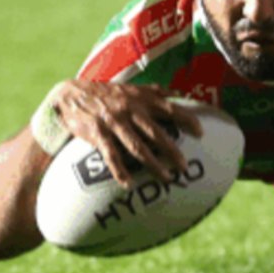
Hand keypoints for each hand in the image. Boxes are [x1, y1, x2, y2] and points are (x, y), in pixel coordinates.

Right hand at [51, 80, 202, 186]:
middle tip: (185, 166)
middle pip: (156, 133)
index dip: (187, 120)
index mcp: (142, 99)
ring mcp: (114, 123)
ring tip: (167, 178)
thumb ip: (156, 92)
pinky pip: (111, 155)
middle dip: (172, 150)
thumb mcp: (133, 88)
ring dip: (153, 165)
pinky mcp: (98, 134)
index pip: (170, 109)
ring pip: (137, 147)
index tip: (201, 133)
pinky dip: (120, 171)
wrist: (71, 94)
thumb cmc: (108, 93)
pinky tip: (129, 184)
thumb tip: (178, 93)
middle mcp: (131, 111)